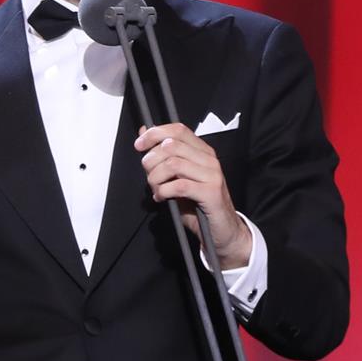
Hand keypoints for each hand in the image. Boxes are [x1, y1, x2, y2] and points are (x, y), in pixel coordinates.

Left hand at [134, 123, 251, 268]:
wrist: (222, 230)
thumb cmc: (199, 205)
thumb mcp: (178, 178)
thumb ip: (163, 157)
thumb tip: (144, 133)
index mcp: (202, 152)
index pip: (178, 130)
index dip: (155, 134)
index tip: (139, 145)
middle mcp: (209, 160)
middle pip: (171, 145)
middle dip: (151, 161)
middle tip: (149, 176)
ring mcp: (212, 175)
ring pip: (173, 164)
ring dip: (156, 178)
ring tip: (156, 189)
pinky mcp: (212, 193)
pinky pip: (179, 185)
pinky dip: (164, 192)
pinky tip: (162, 198)